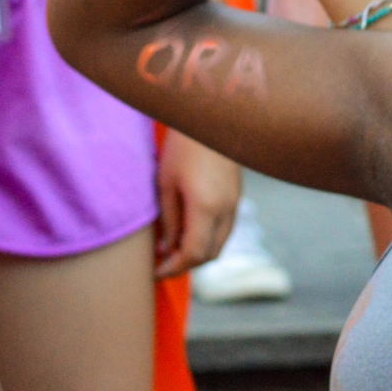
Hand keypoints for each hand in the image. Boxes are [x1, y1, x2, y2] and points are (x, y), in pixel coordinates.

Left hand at [155, 131, 241, 277]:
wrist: (213, 118)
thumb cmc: (183, 146)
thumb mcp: (166, 183)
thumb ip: (169, 220)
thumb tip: (167, 248)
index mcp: (206, 208)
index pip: (193, 254)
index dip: (174, 268)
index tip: (155, 272)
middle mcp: (226, 210)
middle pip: (210, 254)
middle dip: (186, 265)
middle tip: (162, 265)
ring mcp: (235, 204)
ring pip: (220, 244)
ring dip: (198, 253)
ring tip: (173, 251)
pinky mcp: (236, 197)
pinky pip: (224, 229)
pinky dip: (208, 239)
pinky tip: (189, 233)